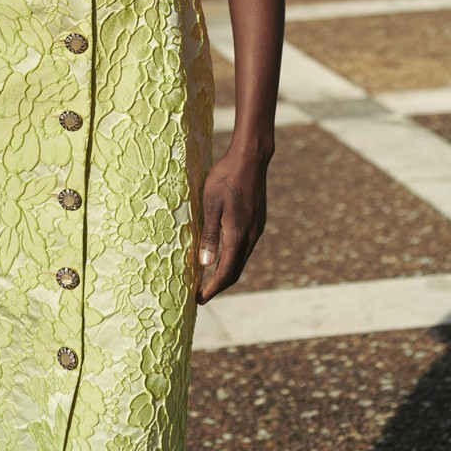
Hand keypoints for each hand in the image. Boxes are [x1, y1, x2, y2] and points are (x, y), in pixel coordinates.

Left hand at [196, 148, 268, 303]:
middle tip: (202, 293)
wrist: (251, 158)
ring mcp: (257, 228)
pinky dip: (234, 256)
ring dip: (227, 271)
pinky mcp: (258, 220)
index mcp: (238, 235)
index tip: (199, 299)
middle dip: (219, 285)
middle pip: (235, 270)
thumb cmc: (225, 178)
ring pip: (242, 259)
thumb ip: (209, 235)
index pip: (226, 272)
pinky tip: (223, 252)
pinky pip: (246, 247)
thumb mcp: (211, 204)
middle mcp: (251, 236)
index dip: (212, 288)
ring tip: (210, 276)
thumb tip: (205, 264)